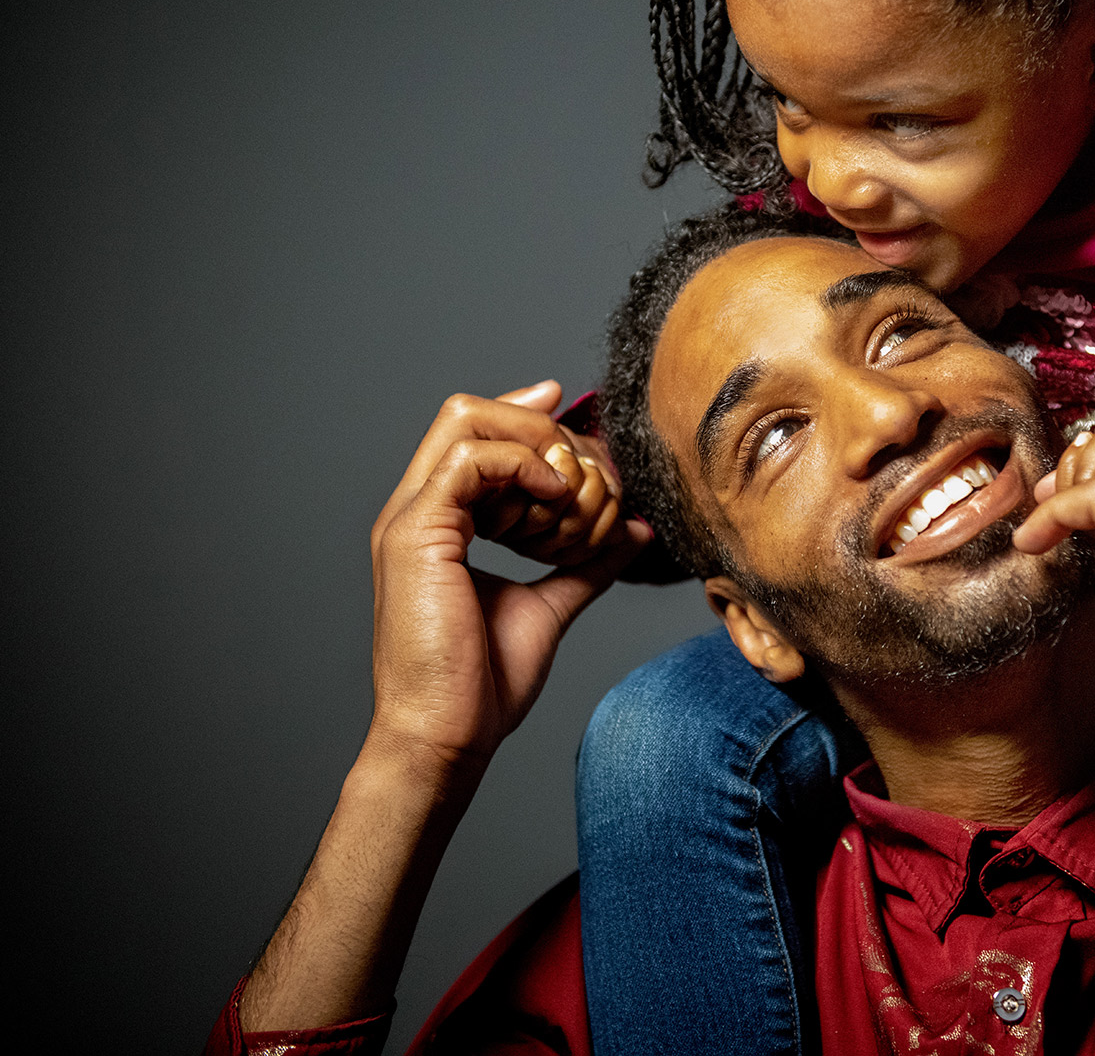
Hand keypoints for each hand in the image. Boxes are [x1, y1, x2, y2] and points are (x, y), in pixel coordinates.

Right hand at [367, 380, 649, 770]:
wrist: (447, 736)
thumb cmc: (482, 685)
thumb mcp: (548, 606)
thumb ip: (586, 563)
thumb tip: (634, 527)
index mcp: (438, 522)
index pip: (474, 434)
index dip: (524, 413)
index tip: (570, 409)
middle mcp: (417, 510)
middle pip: (469, 412)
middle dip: (539, 423)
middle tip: (587, 457)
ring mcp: (410, 518)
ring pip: (466, 420)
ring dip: (535, 442)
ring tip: (572, 487)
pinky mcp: (416, 532)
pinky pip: (472, 460)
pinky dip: (524, 466)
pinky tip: (556, 497)